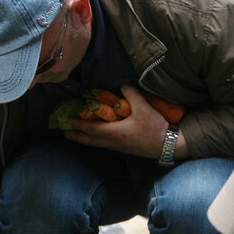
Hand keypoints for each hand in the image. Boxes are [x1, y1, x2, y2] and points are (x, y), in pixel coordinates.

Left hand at [63, 85, 184, 158]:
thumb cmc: (155, 127)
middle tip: (66, 133)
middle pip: (90, 141)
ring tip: (78, 134)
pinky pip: (106, 144)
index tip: (68, 120)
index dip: (78, 124)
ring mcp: (119, 147)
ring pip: (98, 144)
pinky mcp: (126, 149)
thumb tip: (121, 84)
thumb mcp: (143, 107)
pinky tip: (98, 136)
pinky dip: (97, 140)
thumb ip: (130, 93)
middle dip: (77, 137)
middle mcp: (114, 142)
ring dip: (86, 139)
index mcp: (115, 133)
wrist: (167, 144)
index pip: (91, 129)